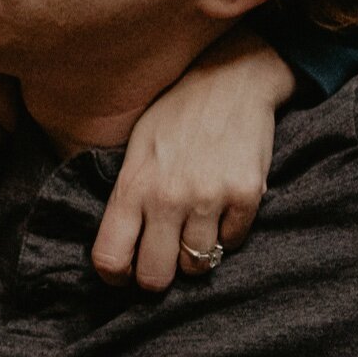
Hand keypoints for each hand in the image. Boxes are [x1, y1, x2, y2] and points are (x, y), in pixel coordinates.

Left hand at [92, 35, 296, 290]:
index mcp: (133, 186)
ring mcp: (209, 198)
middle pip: (155, 278)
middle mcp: (168, 198)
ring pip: (198, 266)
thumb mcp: (136, 147)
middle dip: (157, 277)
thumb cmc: (176, 113)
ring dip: (195, 254)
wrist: (232, 78)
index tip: (125, 272)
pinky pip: (233, 243)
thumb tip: (122, 246)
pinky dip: (228, 234)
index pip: (111, 258)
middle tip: (164, 261)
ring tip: (195, 228)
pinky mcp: (246, 195)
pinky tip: (222, 208)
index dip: (116, 276)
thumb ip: (127, 195)